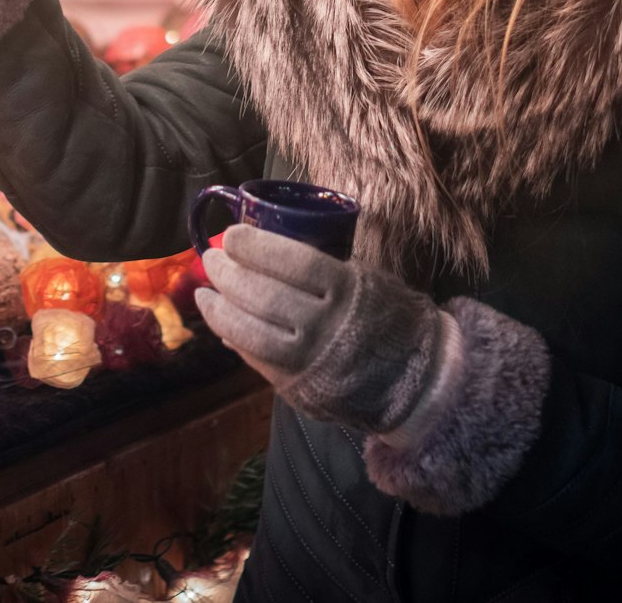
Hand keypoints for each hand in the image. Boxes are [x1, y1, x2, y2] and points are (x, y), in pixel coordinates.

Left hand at [196, 225, 451, 434]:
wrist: (417, 380)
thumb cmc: (388, 317)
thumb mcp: (364, 280)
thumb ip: (320, 269)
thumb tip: (261, 253)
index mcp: (347, 290)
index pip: (293, 261)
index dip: (256, 246)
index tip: (234, 234)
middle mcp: (326, 326)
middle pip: (264, 295)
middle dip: (229, 274)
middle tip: (211, 258)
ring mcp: (309, 360)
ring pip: (250, 332)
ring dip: (220, 309)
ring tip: (205, 291)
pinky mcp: (297, 386)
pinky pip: (255, 359)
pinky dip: (233, 338)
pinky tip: (220, 322)